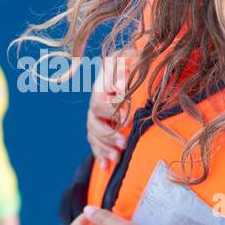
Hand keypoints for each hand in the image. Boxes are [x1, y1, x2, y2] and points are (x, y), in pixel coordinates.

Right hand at [87, 50, 134, 167]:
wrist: (126, 69)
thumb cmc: (131, 62)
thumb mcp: (131, 58)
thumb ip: (126, 63)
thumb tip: (121, 84)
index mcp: (102, 84)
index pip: (100, 101)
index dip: (111, 111)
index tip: (127, 119)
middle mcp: (96, 100)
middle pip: (93, 121)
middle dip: (108, 134)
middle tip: (124, 142)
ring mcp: (95, 114)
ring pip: (93, 134)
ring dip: (104, 147)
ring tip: (117, 157)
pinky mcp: (98, 126)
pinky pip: (94, 143)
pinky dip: (100, 155)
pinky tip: (106, 166)